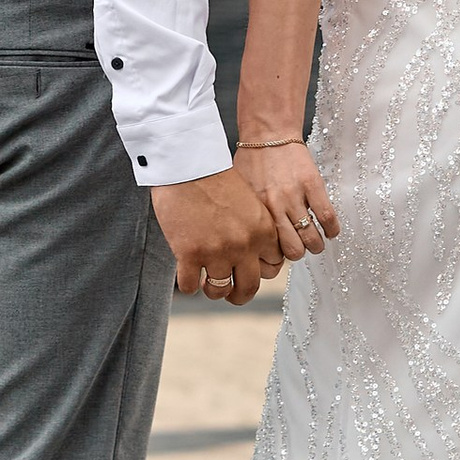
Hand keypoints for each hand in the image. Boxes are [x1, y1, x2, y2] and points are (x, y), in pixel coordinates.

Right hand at [150, 165, 283, 304]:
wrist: (188, 164)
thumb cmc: (214, 176)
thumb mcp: (248, 201)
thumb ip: (253, 227)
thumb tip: (250, 252)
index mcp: (263, 230)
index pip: (273, 266)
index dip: (260, 271)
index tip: (249, 270)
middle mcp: (244, 245)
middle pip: (250, 287)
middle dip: (240, 295)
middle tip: (232, 294)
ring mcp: (217, 252)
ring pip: (220, 291)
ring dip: (213, 291)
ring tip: (206, 283)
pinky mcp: (190, 254)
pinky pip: (190, 286)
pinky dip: (188, 285)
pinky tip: (186, 275)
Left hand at [236, 138, 339, 264]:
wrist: (268, 132)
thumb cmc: (252, 160)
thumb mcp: (240, 192)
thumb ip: (247, 216)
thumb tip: (251, 239)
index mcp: (255, 211)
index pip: (268, 250)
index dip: (276, 258)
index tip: (280, 255)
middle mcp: (275, 207)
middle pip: (292, 250)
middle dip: (298, 253)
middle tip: (300, 248)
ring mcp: (295, 196)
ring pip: (311, 238)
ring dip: (316, 245)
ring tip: (316, 242)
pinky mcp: (313, 185)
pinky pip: (327, 217)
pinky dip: (332, 229)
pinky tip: (330, 231)